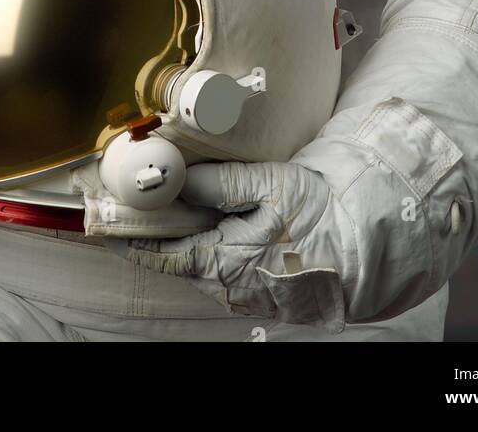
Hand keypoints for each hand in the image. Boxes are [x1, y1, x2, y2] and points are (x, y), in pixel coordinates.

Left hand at [114, 160, 353, 327]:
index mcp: (226, 260)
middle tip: (134, 218)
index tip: (109, 228)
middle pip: (181, 264)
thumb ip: (220, 184)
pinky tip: (213, 236)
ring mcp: (251, 295)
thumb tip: (179, 182)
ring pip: (204, 271)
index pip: (165, 255)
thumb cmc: (322, 214)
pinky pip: (227, 276)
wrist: (369, 246)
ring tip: (169, 222)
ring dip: (184, 248)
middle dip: (157, 242)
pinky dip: (210, 256)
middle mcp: (233, 286)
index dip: (135, 241)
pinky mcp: (268, 296)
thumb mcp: (270, 185)